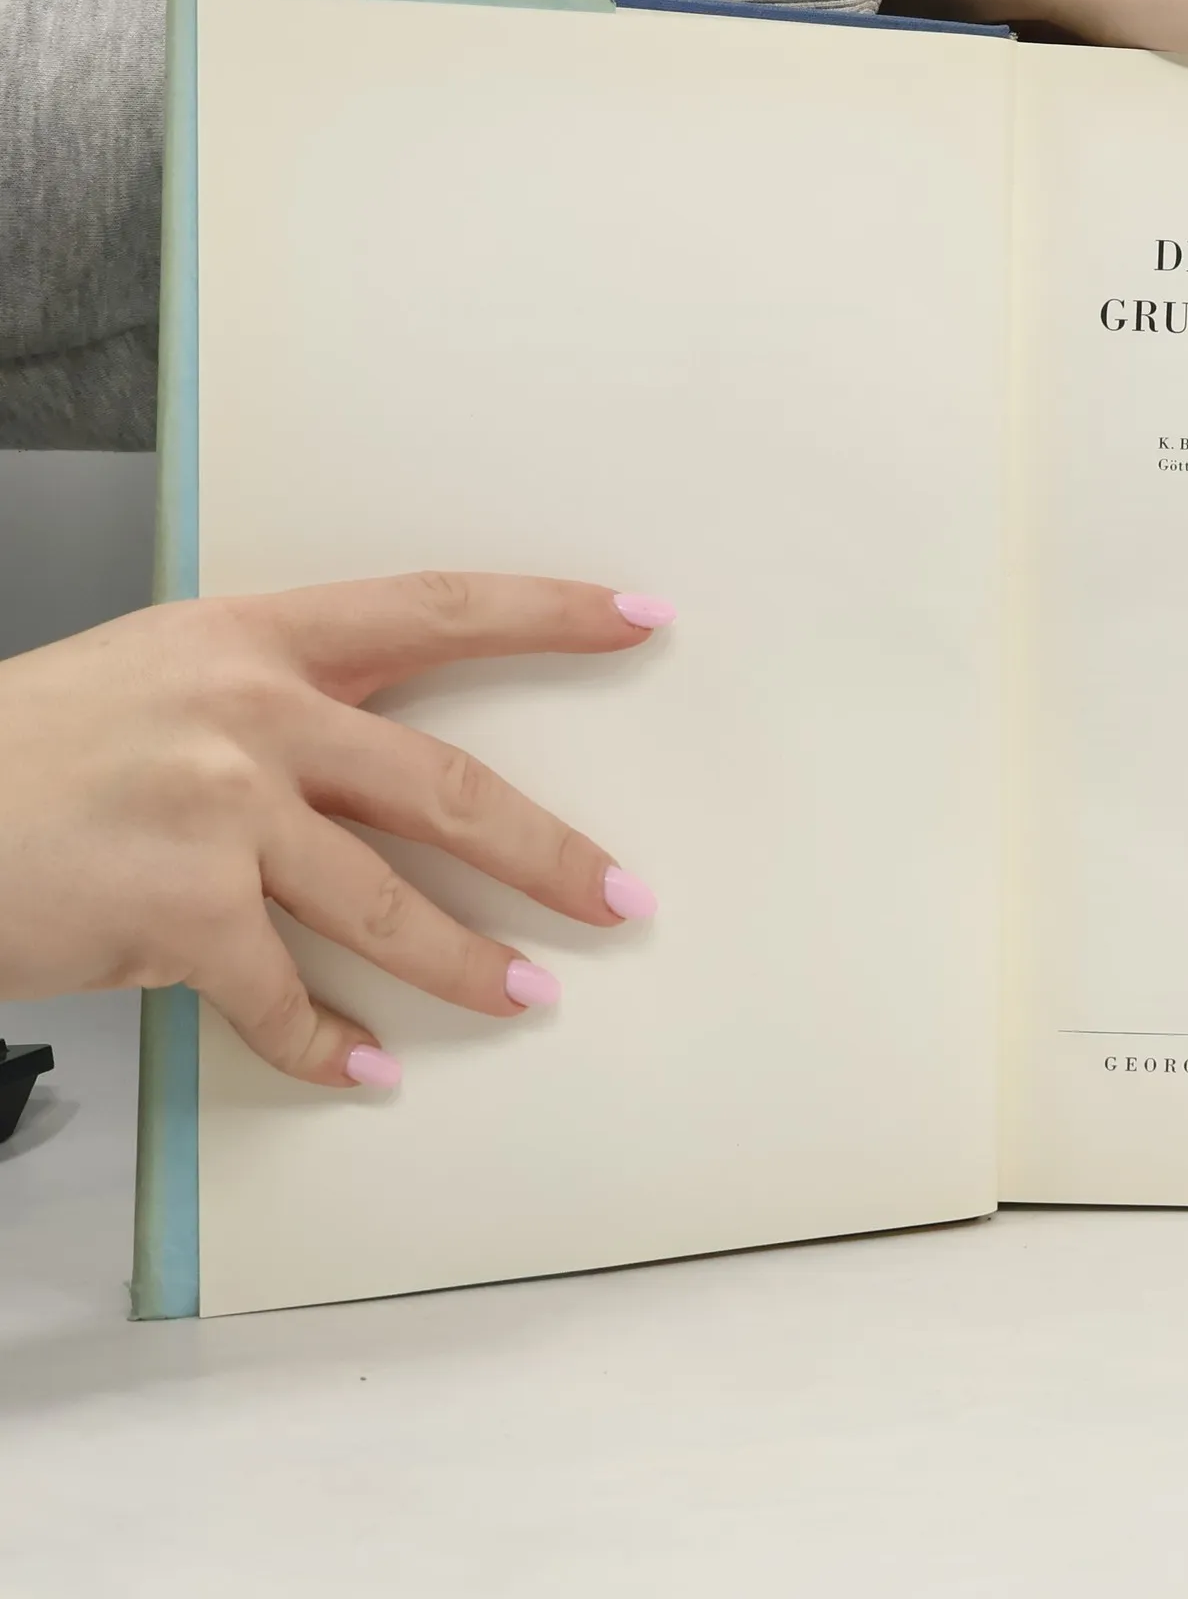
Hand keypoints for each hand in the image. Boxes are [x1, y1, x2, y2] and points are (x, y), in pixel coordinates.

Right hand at [0, 573, 671, 1087]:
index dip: (548, 613)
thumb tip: (366, 761)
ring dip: (464, 964)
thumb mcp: (157, 676)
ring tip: (525, 997)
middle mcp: (252, 712)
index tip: (637, 619)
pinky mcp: (179, 910)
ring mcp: (219, 812)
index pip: (437, 608)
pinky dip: (326, 1045)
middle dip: (549, 852)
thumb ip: (271, 702)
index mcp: (256, 636)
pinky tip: (365, 1067)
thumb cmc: (25, 747)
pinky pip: (282, 998)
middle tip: (619, 897)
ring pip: (387, 905)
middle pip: (448, 785)